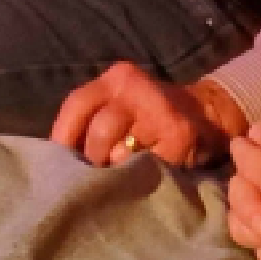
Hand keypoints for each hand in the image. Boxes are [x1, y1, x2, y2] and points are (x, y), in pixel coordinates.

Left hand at [50, 62, 245, 167]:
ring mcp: (161, 111)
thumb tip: (54, 159)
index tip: (57, 165)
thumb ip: (90, 122)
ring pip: (123, 152)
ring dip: (117, 172)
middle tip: (97, 176)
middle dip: (94, 160)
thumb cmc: (149, 117)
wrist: (206, 115)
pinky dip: (141, 179)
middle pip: (100, 131)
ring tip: (119, 180)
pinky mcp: (180, 136)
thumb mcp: (119, 105)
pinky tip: (143, 181)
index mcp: (116, 78)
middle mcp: (137, 87)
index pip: (77, 104)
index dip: (63, 137)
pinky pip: (148, 166)